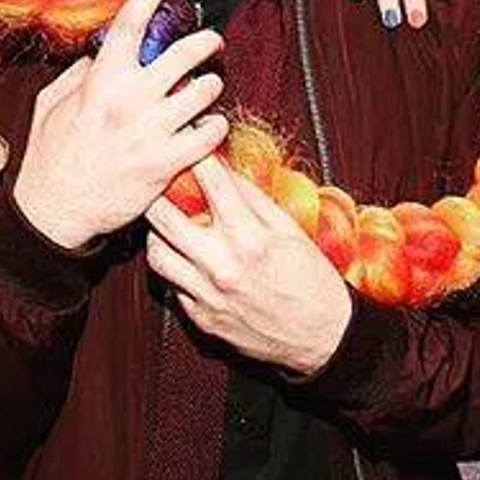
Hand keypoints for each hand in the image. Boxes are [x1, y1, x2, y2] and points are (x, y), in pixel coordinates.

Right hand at [11, 0, 227, 250]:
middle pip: (184, 53)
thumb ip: (81, 73)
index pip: (130, 21)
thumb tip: (101, 50)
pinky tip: (210, 126)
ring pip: (204, 91)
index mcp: (100, 80)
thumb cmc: (50, 156)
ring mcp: (151, 131)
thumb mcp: (53, 104)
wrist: (56, 211)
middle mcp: (130, 99)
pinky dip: (215, 127)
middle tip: (211, 41)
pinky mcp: (167, 163)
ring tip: (208, 87)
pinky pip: (209, 134)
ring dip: (211, 85)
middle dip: (205, 42)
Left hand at [144, 157, 352, 375]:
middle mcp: (222, 265)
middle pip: (164, 216)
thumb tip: (225, 171)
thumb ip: (253, 200)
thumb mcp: (290, 231)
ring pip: (156, 254)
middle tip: (161, 183)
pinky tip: (187, 260)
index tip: (191, 143)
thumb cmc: (313, 282)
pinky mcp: (201, 318)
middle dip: (158, 191)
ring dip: (157, 234)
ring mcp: (207, 294)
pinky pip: (171, 285)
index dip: (197, 154)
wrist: (323, 336)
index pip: (210, 181)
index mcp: (249, 238)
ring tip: (170, 225)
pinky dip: (175, 268)